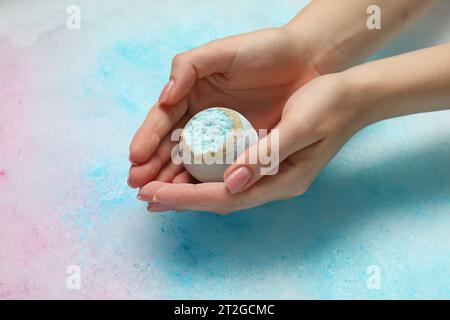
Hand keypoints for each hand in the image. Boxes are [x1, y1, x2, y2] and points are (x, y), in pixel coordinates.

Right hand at [128, 28, 321, 188]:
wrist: (305, 61)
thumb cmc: (264, 50)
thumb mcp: (223, 52)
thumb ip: (189, 67)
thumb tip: (164, 98)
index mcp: (191, 93)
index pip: (163, 119)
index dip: (148, 138)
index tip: (136, 157)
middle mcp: (201, 117)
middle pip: (171, 145)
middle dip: (153, 166)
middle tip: (138, 186)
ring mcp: (221, 135)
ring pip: (191, 161)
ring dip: (171, 179)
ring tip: (156, 196)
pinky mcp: (242, 148)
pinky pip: (218, 168)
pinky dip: (202, 182)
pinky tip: (188, 194)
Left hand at [138, 74, 365, 212]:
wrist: (351, 96)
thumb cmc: (329, 105)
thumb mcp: (300, 125)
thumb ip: (266, 155)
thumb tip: (232, 182)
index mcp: (282, 179)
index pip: (225, 197)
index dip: (187, 198)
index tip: (154, 195)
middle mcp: (272, 182)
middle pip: (218, 199)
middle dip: (179, 199)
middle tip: (143, 195)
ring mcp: (268, 173)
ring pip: (219, 189)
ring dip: (186, 189)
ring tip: (153, 188)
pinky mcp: (264, 160)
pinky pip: (226, 173)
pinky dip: (201, 175)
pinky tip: (184, 170)